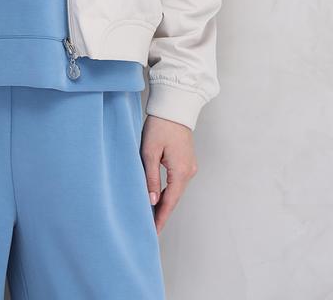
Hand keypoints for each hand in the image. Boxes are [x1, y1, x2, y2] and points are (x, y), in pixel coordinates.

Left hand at [140, 114, 197, 234]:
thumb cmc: (160, 126)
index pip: (169, 202)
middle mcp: (189, 172)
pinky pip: (177, 182)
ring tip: (151, 215)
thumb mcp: (149, 152)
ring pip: (176, 190)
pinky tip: (159, 197)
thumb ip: (151, 177)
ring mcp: (190, 166)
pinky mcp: (186, 161)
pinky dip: (168, 191)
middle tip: (149, 228)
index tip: (153, 232)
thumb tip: (152, 200)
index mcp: (180, 171)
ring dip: (165, 202)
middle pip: (174, 198)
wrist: (174, 107)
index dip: (160, 218)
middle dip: (162, 213)